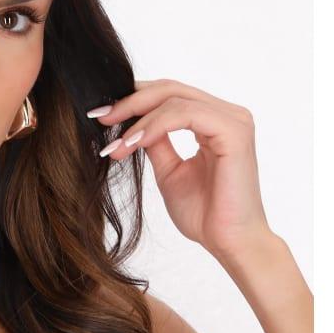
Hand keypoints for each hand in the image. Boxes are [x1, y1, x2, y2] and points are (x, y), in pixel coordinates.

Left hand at [89, 78, 275, 257]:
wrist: (229, 244)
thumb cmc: (205, 214)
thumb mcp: (169, 172)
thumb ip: (156, 144)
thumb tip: (131, 125)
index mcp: (214, 122)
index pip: (170, 95)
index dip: (134, 100)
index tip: (101, 115)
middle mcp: (227, 115)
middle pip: (171, 89)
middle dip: (130, 102)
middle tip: (99, 117)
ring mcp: (233, 121)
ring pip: (175, 99)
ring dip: (138, 119)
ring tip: (115, 144)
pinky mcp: (234, 132)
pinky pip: (185, 114)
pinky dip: (154, 126)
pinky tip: (134, 143)